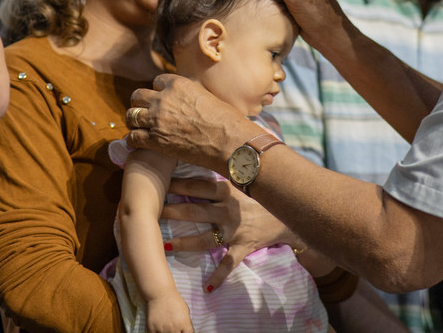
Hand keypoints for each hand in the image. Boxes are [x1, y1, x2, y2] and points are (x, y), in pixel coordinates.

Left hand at [127, 74, 252, 170]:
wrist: (228, 142)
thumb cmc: (226, 120)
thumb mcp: (207, 95)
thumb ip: (191, 93)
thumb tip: (188, 95)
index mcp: (178, 84)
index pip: (157, 81)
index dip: (159, 91)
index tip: (161, 98)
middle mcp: (164, 99)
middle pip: (138, 95)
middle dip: (141, 103)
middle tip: (146, 111)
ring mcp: (157, 119)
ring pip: (132, 115)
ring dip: (135, 120)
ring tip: (139, 126)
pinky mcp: (155, 140)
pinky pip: (133, 137)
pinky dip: (133, 140)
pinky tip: (137, 142)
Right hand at [145, 294, 192, 332]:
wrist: (160, 294)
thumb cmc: (175, 301)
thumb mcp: (186, 311)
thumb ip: (187, 324)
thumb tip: (186, 332)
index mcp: (184, 324)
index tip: (183, 331)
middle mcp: (173, 328)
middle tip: (175, 329)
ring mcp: (162, 329)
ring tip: (167, 327)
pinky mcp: (152, 328)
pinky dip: (157, 332)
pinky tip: (160, 328)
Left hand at [162, 176, 294, 289]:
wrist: (289, 213)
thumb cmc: (262, 194)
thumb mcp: (245, 178)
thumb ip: (226, 171)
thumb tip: (205, 155)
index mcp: (228, 191)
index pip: (198, 185)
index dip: (178, 184)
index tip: (159, 181)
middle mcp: (229, 210)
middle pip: (195, 210)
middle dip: (173, 211)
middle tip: (153, 211)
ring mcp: (235, 230)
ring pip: (206, 239)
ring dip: (185, 243)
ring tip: (166, 247)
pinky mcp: (243, 246)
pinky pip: (230, 262)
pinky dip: (220, 275)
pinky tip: (208, 286)